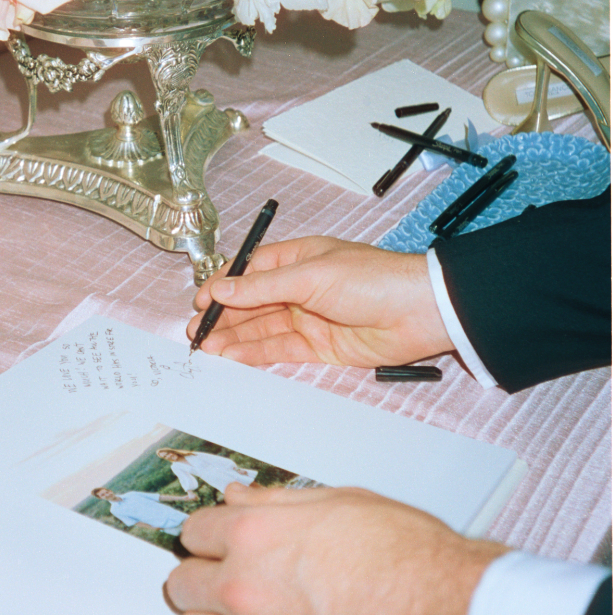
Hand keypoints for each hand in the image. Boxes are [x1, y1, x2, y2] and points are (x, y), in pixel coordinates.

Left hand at [164, 483, 507, 614]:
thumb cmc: (406, 556)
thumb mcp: (341, 502)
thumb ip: (278, 503)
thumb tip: (237, 499)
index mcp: (253, 534)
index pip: (194, 533)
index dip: (212, 535)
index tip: (224, 541)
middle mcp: (241, 588)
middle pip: (181, 584)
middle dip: (201, 576)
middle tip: (230, 576)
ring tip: (244, 614)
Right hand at [187, 236, 452, 368]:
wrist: (419, 312)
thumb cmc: (371, 279)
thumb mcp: (310, 274)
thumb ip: (262, 286)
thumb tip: (221, 289)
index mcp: (298, 258)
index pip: (250, 270)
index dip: (224, 284)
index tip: (200, 299)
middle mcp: (300, 288)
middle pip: (251, 302)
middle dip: (222, 315)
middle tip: (195, 330)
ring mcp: (309, 318)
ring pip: (261, 328)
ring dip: (233, 337)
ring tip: (205, 347)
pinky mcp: (319, 347)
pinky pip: (279, 350)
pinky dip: (255, 353)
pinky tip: (232, 356)